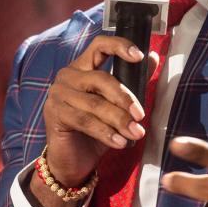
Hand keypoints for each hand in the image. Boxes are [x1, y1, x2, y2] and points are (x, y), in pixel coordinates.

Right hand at [37, 35, 154, 206]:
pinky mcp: (54, 114)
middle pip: (101, 79)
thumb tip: (153, 57)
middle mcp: (68, 76)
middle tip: (141, 115)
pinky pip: (85, 121)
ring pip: (95, 103)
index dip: (119, 46)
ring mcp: (58, 94)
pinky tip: (120, 142)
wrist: (74, 161)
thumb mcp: (117, 106)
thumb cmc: (96, 130)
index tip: (139, 56)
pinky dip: (106, 132)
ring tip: (136, 133)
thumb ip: (133, 81)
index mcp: (83, 67)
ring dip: (119, 120)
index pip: (100, 45)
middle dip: (125, 98)